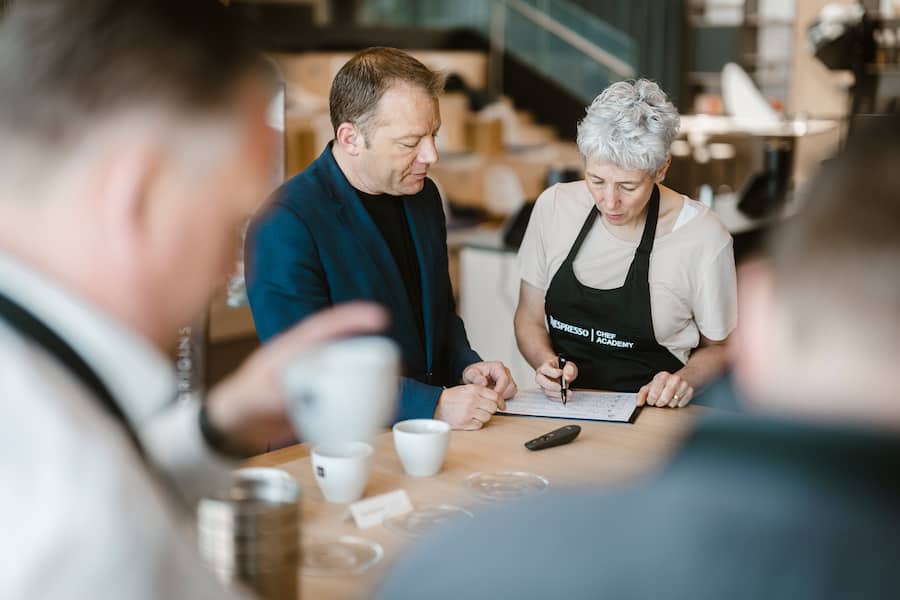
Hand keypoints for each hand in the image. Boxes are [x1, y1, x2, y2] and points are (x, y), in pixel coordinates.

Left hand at [205, 302, 386, 453]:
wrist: (232, 427)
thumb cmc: (239, 403)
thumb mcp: (254, 397)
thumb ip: (274, 394)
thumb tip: (302, 395)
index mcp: (291, 348)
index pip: (325, 326)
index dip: (352, 319)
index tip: (379, 316)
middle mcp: (307, 359)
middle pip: (345, 347)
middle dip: (372, 349)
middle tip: (395, 359)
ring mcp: (313, 379)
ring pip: (347, 371)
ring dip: (371, 376)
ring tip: (393, 384)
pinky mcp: (316, 400)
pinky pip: (342, 396)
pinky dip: (360, 401)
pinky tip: (374, 410)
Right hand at [433, 384, 502, 429]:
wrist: (436, 405)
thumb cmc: (451, 398)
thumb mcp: (466, 389)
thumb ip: (481, 392)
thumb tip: (497, 399)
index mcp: (474, 390)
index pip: (495, 396)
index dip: (500, 402)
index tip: (501, 405)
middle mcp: (473, 400)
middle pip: (493, 408)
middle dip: (490, 410)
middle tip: (484, 409)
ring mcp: (469, 412)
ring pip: (487, 417)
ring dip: (483, 417)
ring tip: (475, 414)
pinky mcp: (466, 423)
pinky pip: (479, 425)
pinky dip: (476, 423)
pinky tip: (470, 419)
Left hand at [462, 361, 516, 398]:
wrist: (473, 378)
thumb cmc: (473, 374)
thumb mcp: (470, 374)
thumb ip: (475, 377)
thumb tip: (483, 382)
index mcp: (497, 366)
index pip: (504, 380)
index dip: (498, 390)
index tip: (490, 397)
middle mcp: (505, 371)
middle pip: (510, 386)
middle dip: (500, 394)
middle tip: (489, 396)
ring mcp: (508, 378)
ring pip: (511, 391)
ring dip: (502, 396)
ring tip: (490, 395)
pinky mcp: (508, 386)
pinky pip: (511, 394)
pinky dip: (503, 397)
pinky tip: (493, 396)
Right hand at [535, 356, 577, 401]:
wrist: (562, 374)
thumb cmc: (564, 369)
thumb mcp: (569, 366)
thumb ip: (569, 369)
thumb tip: (567, 376)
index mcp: (545, 366)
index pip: (544, 369)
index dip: (553, 372)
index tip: (561, 373)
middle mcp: (542, 376)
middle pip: (540, 380)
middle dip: (551, 385)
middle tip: (561, 387)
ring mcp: (543, 385)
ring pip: (546, 391)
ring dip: (557, 393)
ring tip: (568, 392)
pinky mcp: (547, 392)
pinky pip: (550, 397)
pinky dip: (559, 398)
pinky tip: (566, 396)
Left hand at [637, 371, 693, 407]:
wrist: (686, 377)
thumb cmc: (666, 384)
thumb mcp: (652, 385)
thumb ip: (642, 394)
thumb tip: (638, 403)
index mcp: (662, 376)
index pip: (653, 393)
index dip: (651, 400)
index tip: (651, 401)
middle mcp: (673, 379)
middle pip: (664, 399)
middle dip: (660, 403)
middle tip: (660, 402)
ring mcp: (683, 384)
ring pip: (673, 403)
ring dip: (669, 404)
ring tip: (669, 399)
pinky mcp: (690, 391)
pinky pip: (681, 404)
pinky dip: (678, 404)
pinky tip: (677, 399)